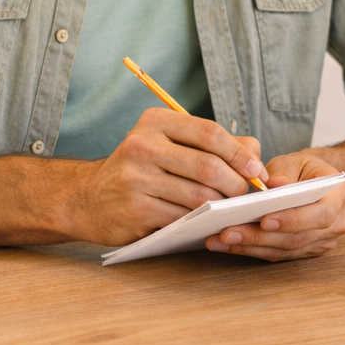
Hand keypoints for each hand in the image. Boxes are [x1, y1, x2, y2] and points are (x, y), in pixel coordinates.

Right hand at [61, 108, 267, 246]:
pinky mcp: (135, 209)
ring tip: (230, 209)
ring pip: (199, 196)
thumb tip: (255, 157)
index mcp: (156, 121)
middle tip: (246, 195)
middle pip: (208, 165)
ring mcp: (136, 178)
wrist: (89, 198)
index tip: (256, 171)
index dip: (239, 153)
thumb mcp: (170, 144)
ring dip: (222, 206)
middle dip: (236, 184)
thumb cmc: (142, 168)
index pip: (209, 132)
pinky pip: (183, 217)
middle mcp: (142, 145)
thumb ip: (215, 144)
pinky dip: (201, 222)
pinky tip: (207, 222)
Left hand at [203, 150, 344, 261]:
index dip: (293, 219)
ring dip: (250, 247)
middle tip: (227, 233)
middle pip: (298, 238)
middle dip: (260, 237)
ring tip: (220, 240)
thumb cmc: (305, 169)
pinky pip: (278, 255)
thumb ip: (285, 172)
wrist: (317, 182)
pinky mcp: (305, 252)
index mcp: (339, 196)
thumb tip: (273, 185)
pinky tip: (227, 245)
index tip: (264, 220)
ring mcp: (322, 242)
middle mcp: (336, 224)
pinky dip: (251, 250)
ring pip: (285, 250)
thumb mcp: (297, 160)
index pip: (321, 214)